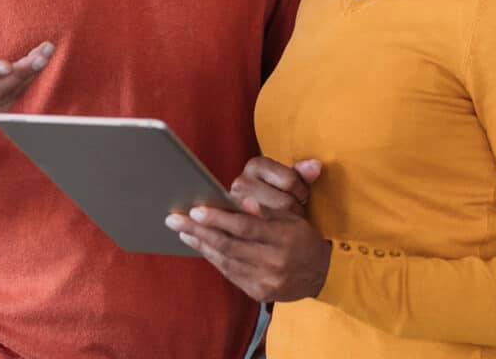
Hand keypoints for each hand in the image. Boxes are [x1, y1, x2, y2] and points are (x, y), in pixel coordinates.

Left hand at [165, 161, 330, 302]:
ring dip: (201, 245)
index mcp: (283, 239)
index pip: (245, 227)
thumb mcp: (290, 219)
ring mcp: (266, 280)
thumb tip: (244, 202)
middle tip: (174, 220)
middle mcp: (274, 261)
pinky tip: (201, 247)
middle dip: (199, 231)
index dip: (218, 219)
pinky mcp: (260, 293)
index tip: (195, 211)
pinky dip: (214, 259)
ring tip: (183, 231)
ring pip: (226, 261)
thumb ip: (265, 212)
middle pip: (229, 245)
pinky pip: (231, 274)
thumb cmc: (300, 239)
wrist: (321, 274)